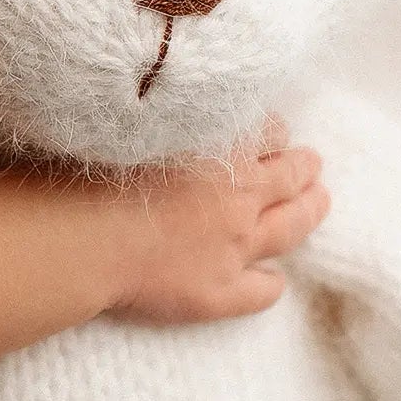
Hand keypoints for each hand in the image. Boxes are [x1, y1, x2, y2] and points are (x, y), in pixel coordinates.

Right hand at [104, 123, 329, 324]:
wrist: (81, 239)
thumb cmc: (90, 174)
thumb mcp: (135, 124)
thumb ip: (170, 117)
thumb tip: (182, 106)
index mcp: (223, 150)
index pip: (268, 131)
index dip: (272, 131)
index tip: (272, 131)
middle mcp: (240, 197)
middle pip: (290, 177)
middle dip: (304, 167)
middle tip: (312, 162)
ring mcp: (233, 249)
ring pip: (289, 229)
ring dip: (308, 213)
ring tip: (320, 202)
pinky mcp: (216, 293)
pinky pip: (260, 291)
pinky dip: (271, 284)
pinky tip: (273, 280)